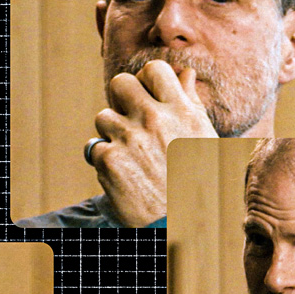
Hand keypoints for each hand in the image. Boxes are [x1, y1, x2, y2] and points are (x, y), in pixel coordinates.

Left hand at [89, 58, 217, 227]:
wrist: (180, 224)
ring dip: (111, 135)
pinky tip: (121, 174)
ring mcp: (131, 138)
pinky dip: (102, 161)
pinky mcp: (110, 160)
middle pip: (120, 83)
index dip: (146, 81)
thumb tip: (186, 73)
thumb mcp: (202, 138)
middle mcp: (156, 119)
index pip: (154, 69)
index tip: (147, 97)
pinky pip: (93, 147)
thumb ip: (190, 102)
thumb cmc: (195, 179)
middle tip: (130, 122)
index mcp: (181, 110)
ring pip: (103, 117)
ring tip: (130, 156)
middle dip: (121, 101)